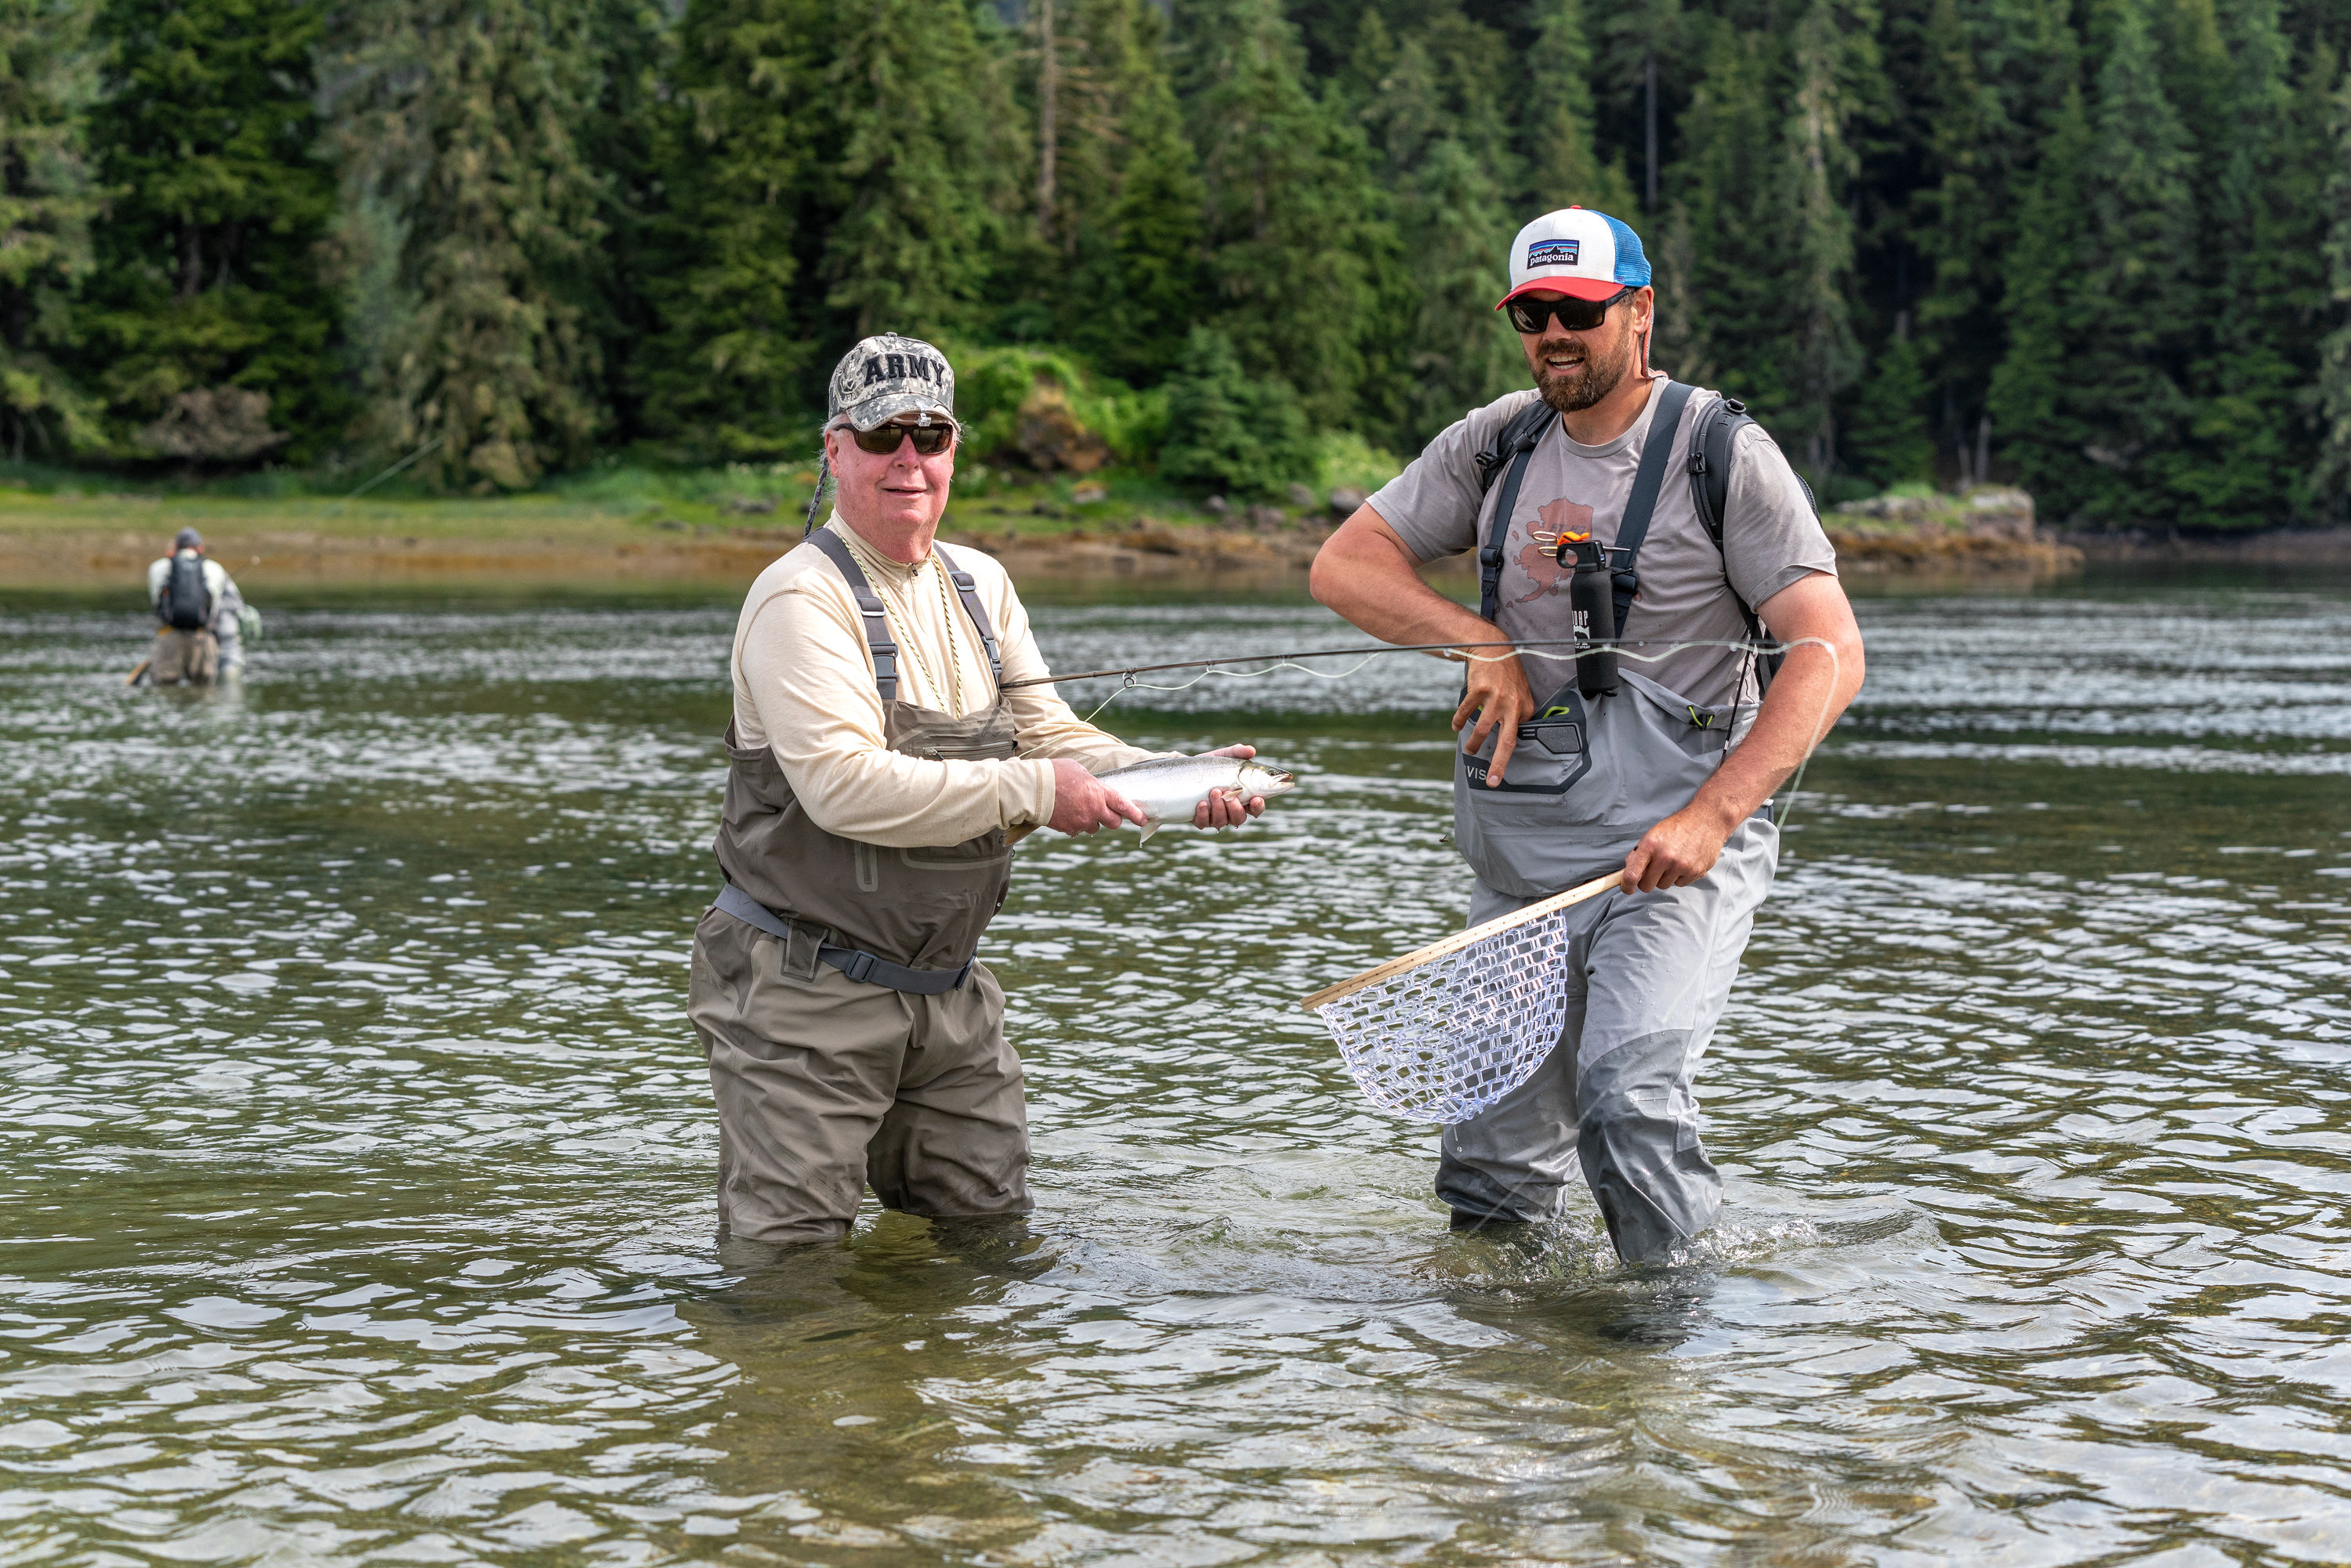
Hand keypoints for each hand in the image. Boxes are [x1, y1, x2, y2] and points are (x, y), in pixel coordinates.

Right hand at [1047, 758, 1143, 835]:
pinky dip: (1076, 824)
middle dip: (1113, 819)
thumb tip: (1093, 789)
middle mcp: (1094, 810)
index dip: (1136, 814)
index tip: (1143, 819)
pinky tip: (1067, 813)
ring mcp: (1081, 822)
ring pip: (1095, 828)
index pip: (1124, 806)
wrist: (1033, 789)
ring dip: (1092, 821)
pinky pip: (1078, 830)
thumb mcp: (1079, 770)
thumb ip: (1092, 783)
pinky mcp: (1069, 829)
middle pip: (1114, 823)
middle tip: (1107, 813)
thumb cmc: (1055, 773)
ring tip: (1078, 808)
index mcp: (1099, 792)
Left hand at [1193, 744, 1267, 829]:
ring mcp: (1215, 816)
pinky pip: (1204, 823)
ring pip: (1222, 821)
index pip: (1255, 808)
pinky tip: (1201, 803)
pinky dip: (1204, 814)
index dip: (1258, 806)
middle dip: (1235, 807)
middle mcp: (1230, 810)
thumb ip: (1237, 752)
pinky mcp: (1200, 819)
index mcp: (1241, 797)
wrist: (1183, 771)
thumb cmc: (1209, 765)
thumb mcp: (1223, 756)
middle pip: (1239, 818)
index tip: (1256, 799)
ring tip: (1213, 791)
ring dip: (1219, 808)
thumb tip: (1251, 750)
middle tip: (1227, 792)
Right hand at [1450, 650, 1534, 785]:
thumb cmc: (1506, 675)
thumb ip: (1517, 713)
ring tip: (1469, 750)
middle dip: (1498, 764)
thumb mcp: (1520, 693)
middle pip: (1506, 742)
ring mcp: (1496, 698)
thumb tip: (1509, 735)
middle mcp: (1513, 705)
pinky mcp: (1480, 690)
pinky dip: (1459, 721)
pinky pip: (1466, 712)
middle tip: (1493, 781)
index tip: (1499, 770)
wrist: (1493, 649)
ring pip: (1483, 730)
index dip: (1506, 755)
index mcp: (1525, 709)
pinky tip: (1456, 725)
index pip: (1516, 738)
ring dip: (1473, 743)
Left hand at [1623, 805, 1733, 891]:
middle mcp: (1665, 857)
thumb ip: (1639, 853)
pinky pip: (1679, 884)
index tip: (1628, 888)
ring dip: (1665, 877)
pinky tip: (1685, 862)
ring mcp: (1681, 865)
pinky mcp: (1695, 872)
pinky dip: (1680, 877)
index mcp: (1650, 845)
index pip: (1632, 874)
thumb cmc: (1678, 827)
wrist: (1706, 820)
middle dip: (1647, 880)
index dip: (1626, 886)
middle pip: (1647, 886)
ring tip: (1673, 861)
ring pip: (1663, 885)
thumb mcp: (1653, 834)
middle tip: (1653, 870)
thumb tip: (1628, 871)